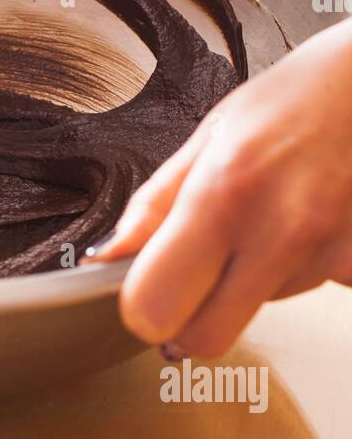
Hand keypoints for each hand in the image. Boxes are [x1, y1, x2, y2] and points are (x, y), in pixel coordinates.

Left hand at [88, 18, 351, 357]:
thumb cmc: (294, 100)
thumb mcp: (210, 137)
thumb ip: (154, 206)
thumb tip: (107, 257)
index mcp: (225, 193)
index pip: (157, 307)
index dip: (144, 308)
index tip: (147, 290)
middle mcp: (281, 230)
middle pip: (207, 338)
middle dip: (190, 319)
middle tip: (193, 278)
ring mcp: (330, 253)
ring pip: (260, 308)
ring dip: (252, 277)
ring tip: (271, 214)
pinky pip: (307, 289)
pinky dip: (297, 266)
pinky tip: (307, 219)